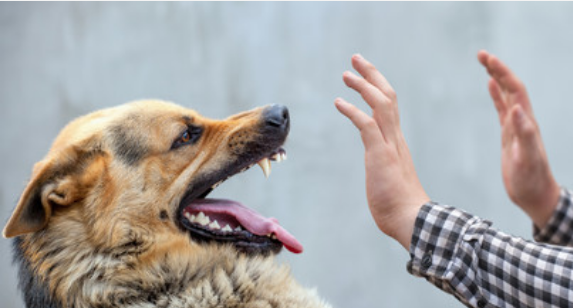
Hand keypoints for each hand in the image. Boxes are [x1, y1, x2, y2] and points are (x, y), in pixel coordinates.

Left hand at [335, 54, 429, 248]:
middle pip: (388, 96)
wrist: (411, 220)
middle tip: (356, 59)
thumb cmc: (399, 206)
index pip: (389, 107)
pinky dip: (352, 111)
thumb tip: (380, 172)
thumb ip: (384, 169)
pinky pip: (367, 125)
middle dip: (372, 75)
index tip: (365, 76)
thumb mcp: (388, 179)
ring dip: (363, 85)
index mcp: (396, 142)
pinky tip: (339, 102)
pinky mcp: (380, 155)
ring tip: (346, 74)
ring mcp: (389, 145)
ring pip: (381, 104)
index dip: (377, 88)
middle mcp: (395, 138)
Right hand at [478, 50, 559, 227]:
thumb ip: (524, 133)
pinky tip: (490, 87)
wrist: (535, 195)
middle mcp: (522, 120)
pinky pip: (501, 109)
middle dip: (497, 68)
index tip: (487, 59)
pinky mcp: (509, 135)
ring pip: (506, 95)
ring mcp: (516, 126)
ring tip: (484, 63)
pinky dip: (496, 95)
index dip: (502, 72)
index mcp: (526, 122)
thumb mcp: (527, 158)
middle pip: (510, 87)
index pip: (514, 89)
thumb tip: (516, 108)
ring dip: (496, 77)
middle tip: (481, 54)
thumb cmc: (531, 180)